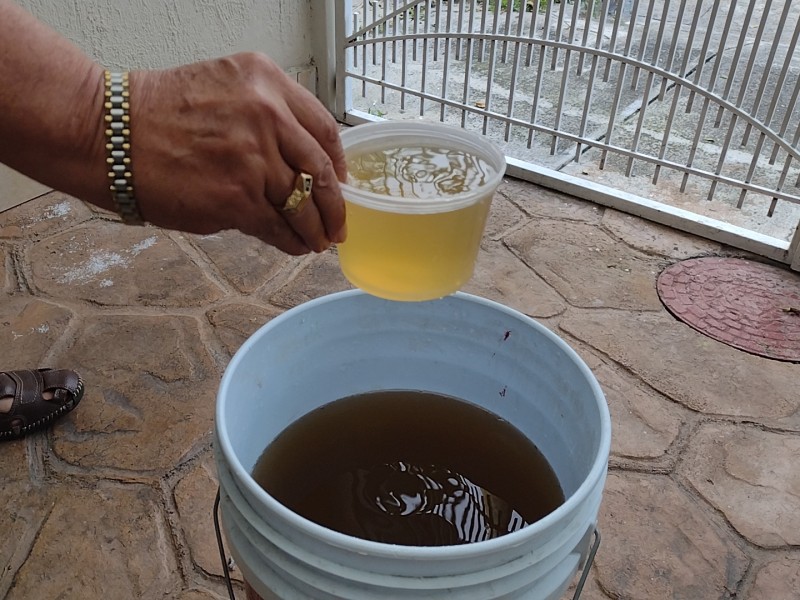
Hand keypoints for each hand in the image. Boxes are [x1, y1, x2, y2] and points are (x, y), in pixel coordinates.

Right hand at [129, 52, 346, 253]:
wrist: (110, 136)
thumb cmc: (161, 114)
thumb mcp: (226, 87)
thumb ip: (269, 115)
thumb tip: (304, 163)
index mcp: (267, 81)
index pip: (325, 129)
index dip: (339, 164)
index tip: (342, 183)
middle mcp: (267, 115)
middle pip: (322, 171)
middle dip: (335, 206)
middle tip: (339, 224)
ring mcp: (254, 158)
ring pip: (303, 205)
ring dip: (314, 230)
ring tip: (317, 241)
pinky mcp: (237, 198)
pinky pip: (277, 227)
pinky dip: (291, 242)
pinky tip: (294, 246)